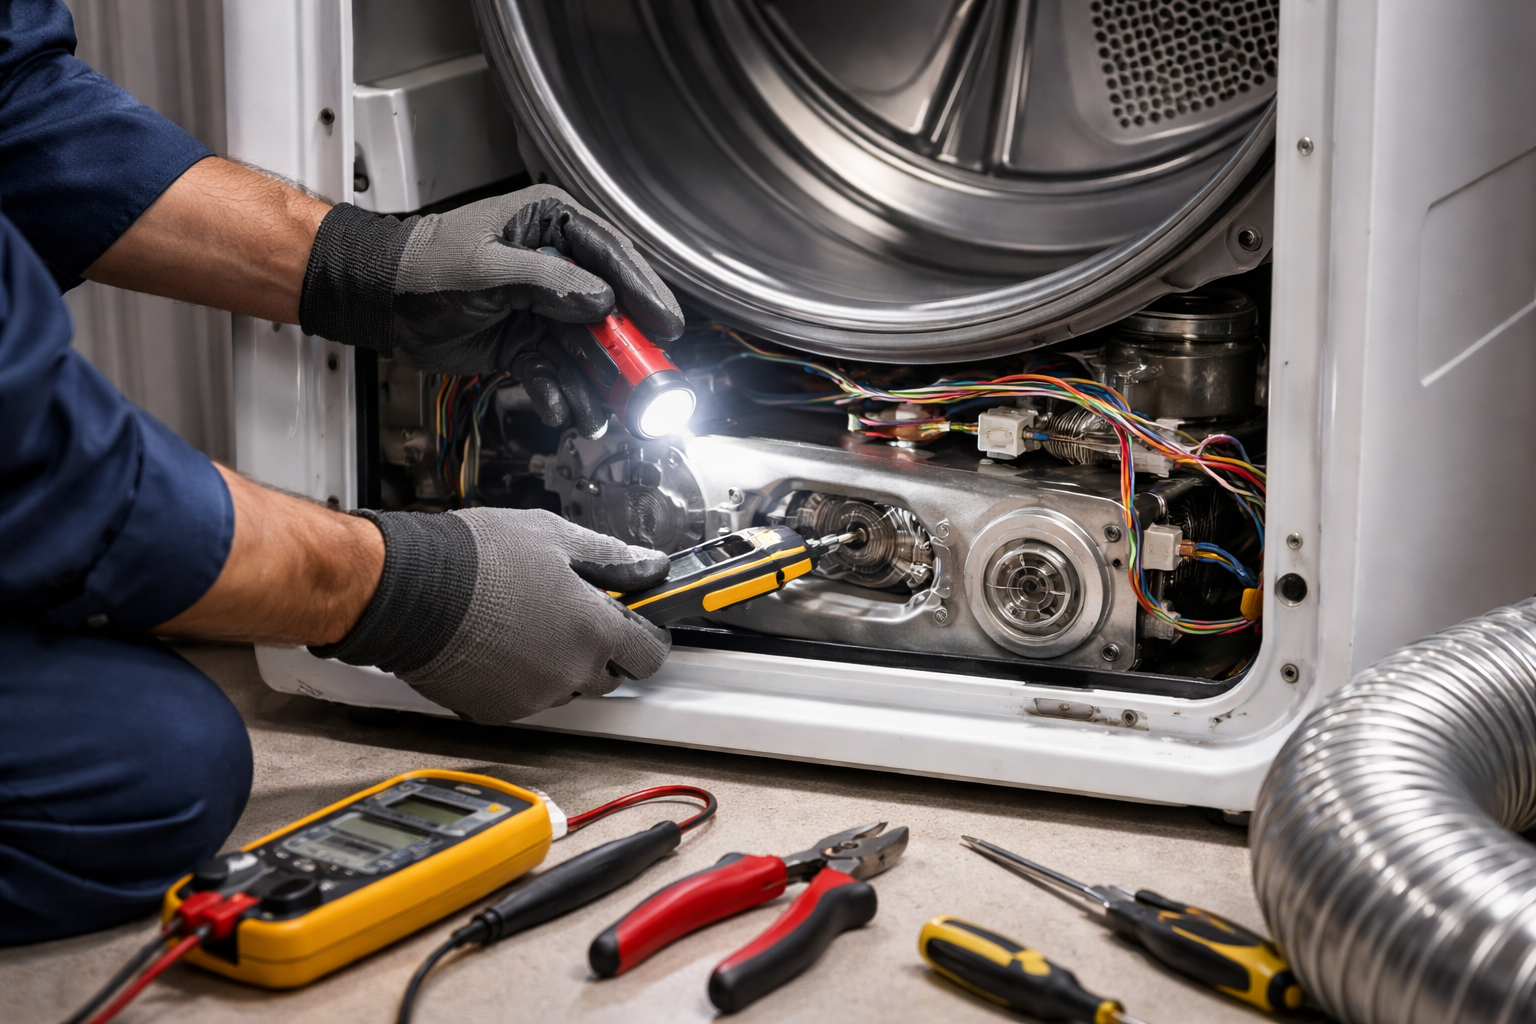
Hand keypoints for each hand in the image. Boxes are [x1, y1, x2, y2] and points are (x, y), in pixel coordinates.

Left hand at [298, 183, 684, 437]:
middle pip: (608, 310)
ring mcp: (542, 307)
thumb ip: (547, 283)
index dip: (643, 292)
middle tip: (646, 383)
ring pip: (584, 349)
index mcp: (549, 226)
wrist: (379, 300)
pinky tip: (563, 410)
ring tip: (601, 412)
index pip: (612, 257)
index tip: (666, 325)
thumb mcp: (487, 269)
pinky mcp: (526, 341)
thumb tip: (599, 302)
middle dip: (623, 351)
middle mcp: (554, 266)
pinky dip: (560, 393)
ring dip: (594, 384)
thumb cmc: (422, 267)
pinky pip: (554, 371)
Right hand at [310, 508, 672, 724]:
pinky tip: (499, 643)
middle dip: (601, 648)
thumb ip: (613, 556)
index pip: (650, 653)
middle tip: (574, 612)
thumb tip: (651, 565)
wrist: (409, 590)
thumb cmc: (477, 559)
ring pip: (565, 687)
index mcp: (593, 630)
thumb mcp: (556, 537)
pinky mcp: (496, 711)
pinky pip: (525, 698)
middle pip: (609, 675)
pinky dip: (520, 677)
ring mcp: (532, 696)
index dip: (648, 634)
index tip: (640, 620)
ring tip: (527, 622)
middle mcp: (569, 672)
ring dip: (559, 663)